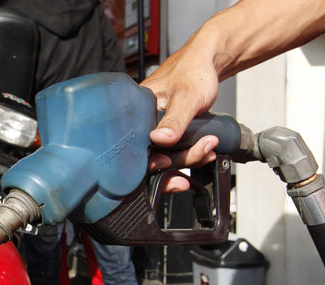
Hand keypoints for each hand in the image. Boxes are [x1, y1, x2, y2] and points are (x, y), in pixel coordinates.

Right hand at [140, 37, 221, 191]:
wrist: (210, 62)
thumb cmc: (194, 69)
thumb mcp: (186, 96)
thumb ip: (174, 120)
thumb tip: (160, 139)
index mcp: (135, 112)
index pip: (136, 148)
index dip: (152, 160)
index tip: (169, 161)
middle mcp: (142, 123)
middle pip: (153, 156)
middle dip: (180, 159)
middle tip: (203, 149)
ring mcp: (156, 129)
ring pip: (167, 156)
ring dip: (190, 156)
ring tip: (209, 145)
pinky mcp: (169, 133)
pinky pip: (176, 151)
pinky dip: (192, 152)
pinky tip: (205, 147)